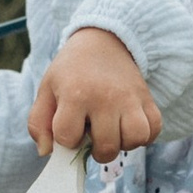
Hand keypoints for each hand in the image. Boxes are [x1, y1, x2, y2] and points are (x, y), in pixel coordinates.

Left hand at [29, 27, 160, 160]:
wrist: (103, 40)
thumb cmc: (72, 70)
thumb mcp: (46, 90)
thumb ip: (38, 123)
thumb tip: (46, 152)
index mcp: (76, 95)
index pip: (68, 138)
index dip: (67, 138)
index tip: (69, 126)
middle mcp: (106, 98)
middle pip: (106, 147)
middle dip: (96, 150)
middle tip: (93, 134)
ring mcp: (130, 98)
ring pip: (135, 140)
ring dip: (123, 144)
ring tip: (114, 132)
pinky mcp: (147, 99)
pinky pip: (153, 130)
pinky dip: (144, 136)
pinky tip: (129, 126)